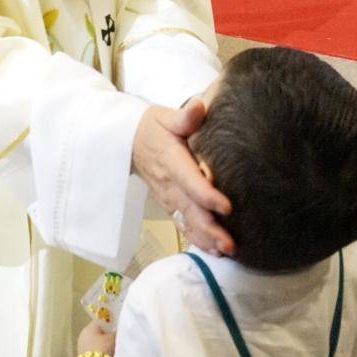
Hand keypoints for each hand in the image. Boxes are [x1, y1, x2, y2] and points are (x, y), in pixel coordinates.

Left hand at [77, 321, 115, 356]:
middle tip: (114, 341)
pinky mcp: (81, 356)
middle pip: (96, 333)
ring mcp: (80, 346)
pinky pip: (91, 351)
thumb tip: (117, 330)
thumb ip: (116, 332)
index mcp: (89, 327)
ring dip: (101, 345)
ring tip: (110, 351)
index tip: (116, 331)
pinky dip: (97, 352)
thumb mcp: (113, 338)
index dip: (109, 326)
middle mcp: (82, 335)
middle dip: (105, 336)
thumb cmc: (103, 349)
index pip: (100, 322)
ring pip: (94, 342)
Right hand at [132, 100, 233, 256]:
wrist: (127, 143)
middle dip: (210, 227)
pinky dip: (197, 239)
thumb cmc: (153, 128)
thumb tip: (199, 106)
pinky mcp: (168, 205)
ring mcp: (167, 197)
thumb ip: (184, 116)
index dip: (205, 195)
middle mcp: (168, 183)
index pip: (188, 180)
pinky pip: (182, 224)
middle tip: (230, 242)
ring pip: (186, 221)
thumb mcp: (165, 117)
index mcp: (170, 160)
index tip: (225, 206)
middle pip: (189, 209)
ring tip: (225, 250)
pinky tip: (213, 250)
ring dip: (205, 238)